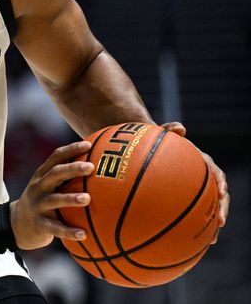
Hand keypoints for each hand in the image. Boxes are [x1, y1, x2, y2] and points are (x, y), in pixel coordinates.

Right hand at [10, 141, 93, 249]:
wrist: (17, 225)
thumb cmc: (42, 202)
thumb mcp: (48, 187)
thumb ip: (67, 178)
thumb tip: (99, 167)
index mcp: (42, 176)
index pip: (56, 157)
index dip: (71, 149)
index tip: (89, 144)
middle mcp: (39, 187)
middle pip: (55, 174)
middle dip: (72, 169)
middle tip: (90, 167)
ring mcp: (38, 206)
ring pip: (54, 200)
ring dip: (71, 198)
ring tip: (87, 199)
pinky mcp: (39, 224)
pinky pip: (56, 228)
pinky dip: (69, 231)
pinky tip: (84, 234)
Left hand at [161, 122, 228, 242]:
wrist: (149, 148)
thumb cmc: (156, 141)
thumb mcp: (161, 132)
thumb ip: (169, 129)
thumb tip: (180, 127)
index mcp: (200, 163)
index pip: (216, 173)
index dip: (220, 182)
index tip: (221, 191)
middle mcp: (201, 178)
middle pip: (218, 196)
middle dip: (221, 209)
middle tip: (220, 222)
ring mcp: (193, 190)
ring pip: (207, 209)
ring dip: (212, 225)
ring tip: (212, 241)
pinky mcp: (183, 200)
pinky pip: (190, 215)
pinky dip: (191, 228)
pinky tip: (186, 244)